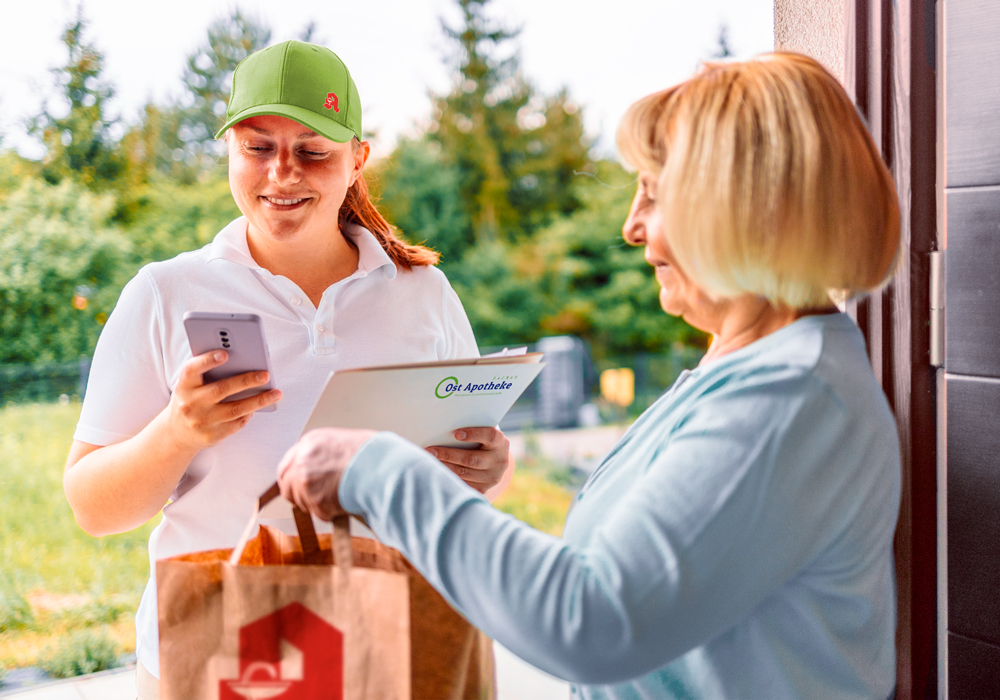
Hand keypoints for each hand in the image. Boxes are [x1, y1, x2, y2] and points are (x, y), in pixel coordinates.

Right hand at [166, 350, 281, 450]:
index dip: (207, 361)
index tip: (225, 353)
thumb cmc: (191, 400)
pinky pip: (236, 423)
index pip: (192, 370)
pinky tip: (261, 405)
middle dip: (246, 381)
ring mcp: (201, 422)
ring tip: (276, 393)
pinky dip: (250, 413)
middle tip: (266, 375)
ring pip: (235, 409)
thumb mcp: (191, 385)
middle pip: (221, 389)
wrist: (176, 434)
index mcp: (183, 385)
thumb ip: (208, 372)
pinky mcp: (211, 436)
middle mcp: (190, 404)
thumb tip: (242, 361)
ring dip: (259, 400)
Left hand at [277, 428, 376, 520]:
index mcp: (310, 442)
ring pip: (303, 503)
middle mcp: (303, 460)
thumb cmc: (372, 453)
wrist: (384, 466)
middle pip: (287, 486)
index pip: (286, 465)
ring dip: (318, 505)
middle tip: (314, 499)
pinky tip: (346, 501)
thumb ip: (322, 455)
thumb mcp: (342, 442)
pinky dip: (332, 512)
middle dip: (298, 496)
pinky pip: (320, 514)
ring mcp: (307, 482)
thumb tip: (317, 470)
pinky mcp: (316, 501)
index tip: (296, 487)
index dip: (291, 479)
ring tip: (341, 496)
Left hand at [427, 427, 510, 494]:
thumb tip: (444, 427)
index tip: (455, 433)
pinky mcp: (483, 489)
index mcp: (501, 443)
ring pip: (465, 473)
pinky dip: (449, 478)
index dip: (474, 434)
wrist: (495, 463)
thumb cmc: (482, 442)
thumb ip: (471, 431)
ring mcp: (492, 478)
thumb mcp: (483, 435)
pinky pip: (463, 484)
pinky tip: (437, 473)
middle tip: (431, 451)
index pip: (490, 436)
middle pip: (472, 459)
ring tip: (429, 461)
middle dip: (449, 454)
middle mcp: (499, 461)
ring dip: (445, 467)